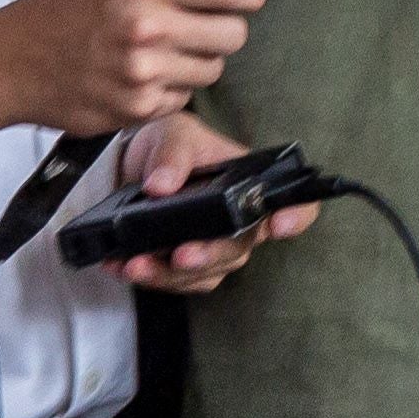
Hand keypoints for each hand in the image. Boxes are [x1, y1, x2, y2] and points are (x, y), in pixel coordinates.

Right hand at [0, 0, 264, 139]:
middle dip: (222, 28)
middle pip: (236, 34)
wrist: (7, 63)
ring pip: (213, 69)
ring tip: (158, 50)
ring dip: (195, 61)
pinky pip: (182, 98)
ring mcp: (144, 73)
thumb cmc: (58, 10)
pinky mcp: (136, 108)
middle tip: (195, 25)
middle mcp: (149, 28)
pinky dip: (169, 89)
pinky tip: (138, 74)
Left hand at [105, 110, 317, 294]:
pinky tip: (121, 266)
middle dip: (212, 255)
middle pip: (242, 247)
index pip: (295, 202)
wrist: (132, 164)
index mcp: (251, 185)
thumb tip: (162, 185)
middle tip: (183, 255)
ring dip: (172, 275)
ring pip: (209, 272)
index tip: (278, 226)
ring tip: (135, 265)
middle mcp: (239, 219)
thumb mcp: (174, 135)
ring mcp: (212, 244)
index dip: (296, 216)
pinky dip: (149, 278)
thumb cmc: (170, 143)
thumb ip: (173, 155)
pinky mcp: (181, 262)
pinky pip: (176, 282)